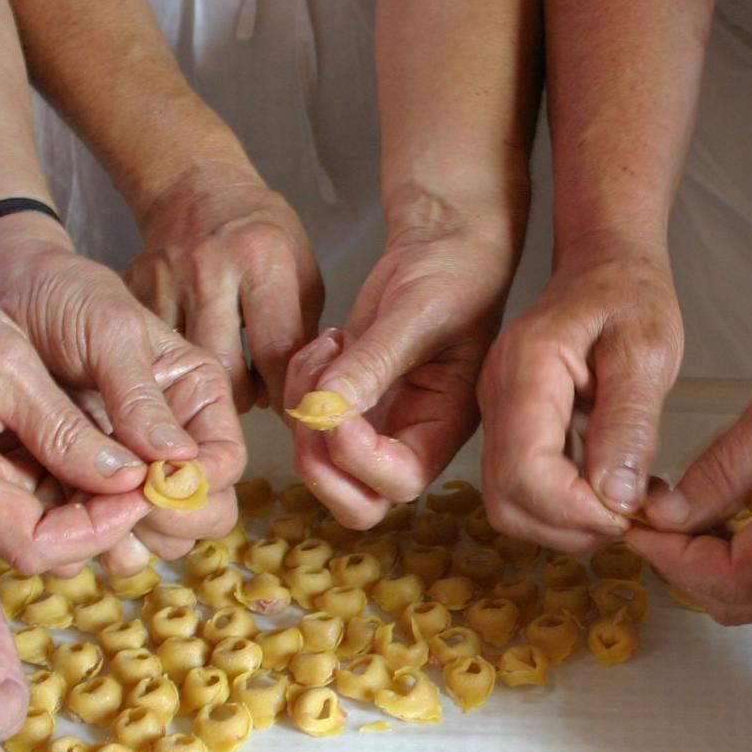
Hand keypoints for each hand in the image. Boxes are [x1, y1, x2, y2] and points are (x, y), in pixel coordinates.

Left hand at [0, 217, 245, 565]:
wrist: (2, 291)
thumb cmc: (63, 295)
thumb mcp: (108, 331)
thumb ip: (138, 395)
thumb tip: (178, 460)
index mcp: (196, 398)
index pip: (225, 463)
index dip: (198, 487)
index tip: (152, 488)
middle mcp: (173, 439)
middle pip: (203, 509)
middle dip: (169, 520)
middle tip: (117, 505)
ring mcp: (130, 468)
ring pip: (158, 535)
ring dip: (128, 539)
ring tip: (84, 514)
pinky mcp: (86, 484)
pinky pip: (105, 534)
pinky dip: (88, 540)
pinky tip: (58, 521)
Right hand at [0, 270, 172, 574]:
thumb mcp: (7, 362)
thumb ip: (63, 427)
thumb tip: (127, 477)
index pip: (34, 543)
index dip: (99, 527)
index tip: (144, 488)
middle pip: (42, 549)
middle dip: (104, 522)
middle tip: (152, 480)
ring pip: (44, 533)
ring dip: (95, 509)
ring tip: (136, 468)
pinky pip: (34, 507)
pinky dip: (75, 491)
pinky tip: (105, 459)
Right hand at [122, 166, 321, 412]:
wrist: (198, 188)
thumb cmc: (262, 235)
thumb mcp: (302, 270)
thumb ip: (304, 330)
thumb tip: (297, 391)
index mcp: (261, 258)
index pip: (276, 351)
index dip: (285, 391)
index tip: (289, 406)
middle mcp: (209, 267)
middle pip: (223, 368)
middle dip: (243, 396)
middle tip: (254, 394)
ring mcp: (165, 277)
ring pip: (184, 364)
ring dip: (206, 381)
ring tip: (225, 373)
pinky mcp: (133, 286)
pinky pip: (153, 347)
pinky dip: (175, 360)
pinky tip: (192, 352)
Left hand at [283, 207, 518, 527]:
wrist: (443, 249)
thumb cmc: (452, 278)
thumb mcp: (416, 314)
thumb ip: (374, 363)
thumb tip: (328, 409)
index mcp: (444, 428)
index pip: (400, 481)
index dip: (360, 458)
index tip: (338, 408)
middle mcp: (409, 438)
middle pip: (359, 502)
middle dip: (320, 462)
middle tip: (314, 402)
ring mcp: (375, 425)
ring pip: (320, 460)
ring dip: (306, 407)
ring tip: (331, 345)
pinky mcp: (347, 402)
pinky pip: (305, 418)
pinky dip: (299, 384)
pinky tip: (330, 341)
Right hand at [478, 235, 681, 551]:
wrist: (605, 265)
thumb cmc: (629, 295)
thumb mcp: (647, 351)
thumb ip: (630, 424)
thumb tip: (616, 498)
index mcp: (526, 370)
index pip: (526, 473)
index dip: (576, 511)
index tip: (628, 512)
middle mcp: (497, 397)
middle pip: (509, 501)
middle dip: (570, 526)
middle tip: (629, 516)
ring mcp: (498, 416)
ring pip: (512, 505)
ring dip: (568, 524)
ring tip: (622, 503)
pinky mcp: (511, 430)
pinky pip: (524, 488)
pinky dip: (566, 507)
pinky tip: (609, 489)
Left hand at [627, 336, 751, 623]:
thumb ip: (723, 466)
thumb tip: (664, 514)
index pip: (732, 574)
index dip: (672, 556)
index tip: (636, 522)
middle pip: (734, 600)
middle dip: (678, 566)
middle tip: (647, 518)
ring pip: (748, 603)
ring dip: (701, 571)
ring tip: (676, 517)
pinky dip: (729, 569)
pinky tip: (714, 523)